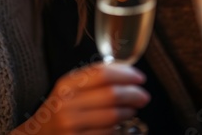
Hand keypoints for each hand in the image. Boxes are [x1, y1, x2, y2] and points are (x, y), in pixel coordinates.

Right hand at [11, 62, 149, 133]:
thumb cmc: (58, 111)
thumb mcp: (68, 89)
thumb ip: (92, 79)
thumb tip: (126, 73)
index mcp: (66, 85)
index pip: (102, 73)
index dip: (125, 74)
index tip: (139, 77)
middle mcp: (67, 105)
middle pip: (111, 95)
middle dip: (133, 94)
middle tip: (144, 95)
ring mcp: (71, 127)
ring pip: (112, 118)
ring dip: (128, 113)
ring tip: (132, 109)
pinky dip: (118, 130)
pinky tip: (119, 126)